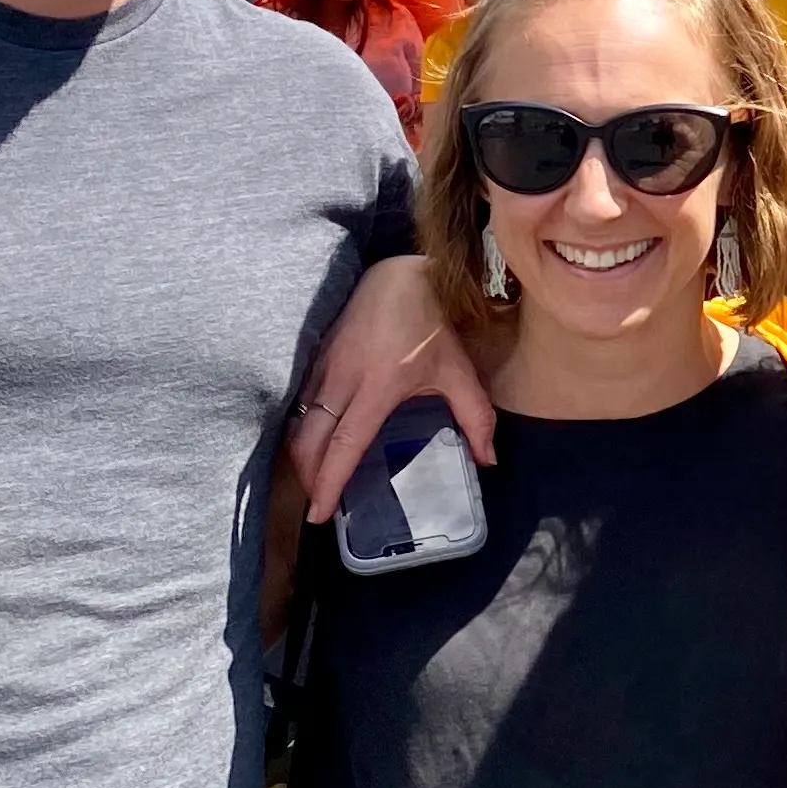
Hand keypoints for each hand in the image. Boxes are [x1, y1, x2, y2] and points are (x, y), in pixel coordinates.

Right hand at [290, 255, 498, 520]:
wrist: (399, 274)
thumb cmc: (431, 323)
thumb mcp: (459, 370)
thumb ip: (476, 417)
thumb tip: (488, 461)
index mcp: (378, 385)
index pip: (345, 444)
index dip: (329, 481)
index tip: (319, 513)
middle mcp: (342, 379)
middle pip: (310, 440)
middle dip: (309, 477)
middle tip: (319, 503)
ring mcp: (323, 366)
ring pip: (299, 422)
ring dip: (301, 455)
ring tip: (316, 479)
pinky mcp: (314, 357)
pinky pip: (299, 403)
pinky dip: (301, 430)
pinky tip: (312, 445)